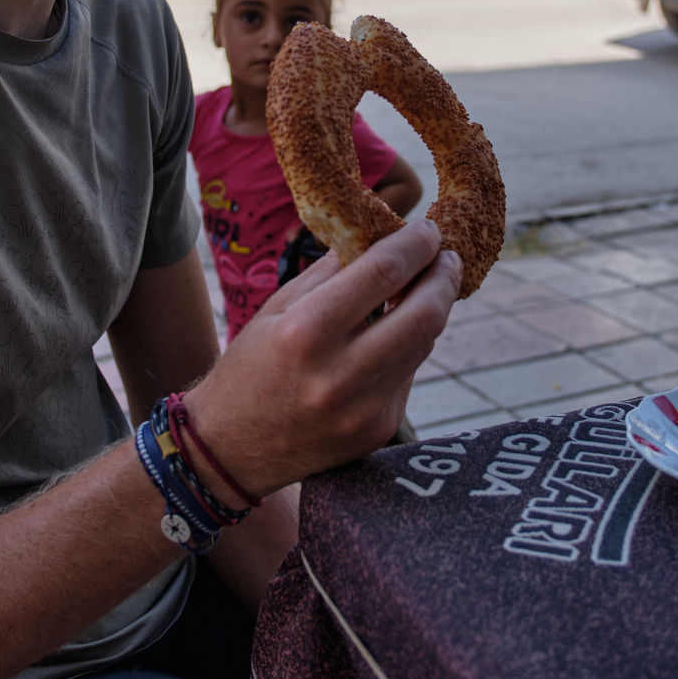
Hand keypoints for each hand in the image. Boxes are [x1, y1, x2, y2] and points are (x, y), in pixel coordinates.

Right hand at [186, 221, 460, 496]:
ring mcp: (364, 409)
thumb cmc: (250, 367)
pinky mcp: (377, 429)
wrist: (230, 449)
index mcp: (305, 333)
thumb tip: (381, 235)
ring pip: (423, 344)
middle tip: (447, 257)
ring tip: (424, 287)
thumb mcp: (277, 308)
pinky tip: (394, 334)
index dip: (415, 244)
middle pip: (424, 314)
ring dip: (431, 308)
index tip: (428, 228)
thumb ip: (331, 271)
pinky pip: (408, 373)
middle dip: (443, 277)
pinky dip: (408, 346)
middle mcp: (339, 375)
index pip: (383, 274)